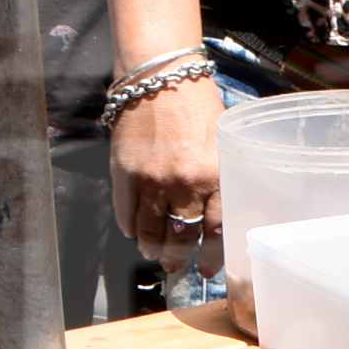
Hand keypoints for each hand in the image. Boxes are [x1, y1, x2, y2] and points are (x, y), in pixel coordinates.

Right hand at [110, 70, 223, 277]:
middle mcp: (184, 183)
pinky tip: (136, 233)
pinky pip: (126, 216)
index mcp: (215, 174)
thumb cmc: (198, 106)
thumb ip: (223, 176)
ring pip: (150, 233)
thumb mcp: (224, 141)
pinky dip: (131, 229)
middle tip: (177, 266)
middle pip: (181, 237)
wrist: (159, 78)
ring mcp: (151, 182)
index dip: (211, 256)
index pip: (215, 230)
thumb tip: (224, 213)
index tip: (207, 270)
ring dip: (153, 249)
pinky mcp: (124, 175)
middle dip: (179, 258)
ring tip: (156, 254)